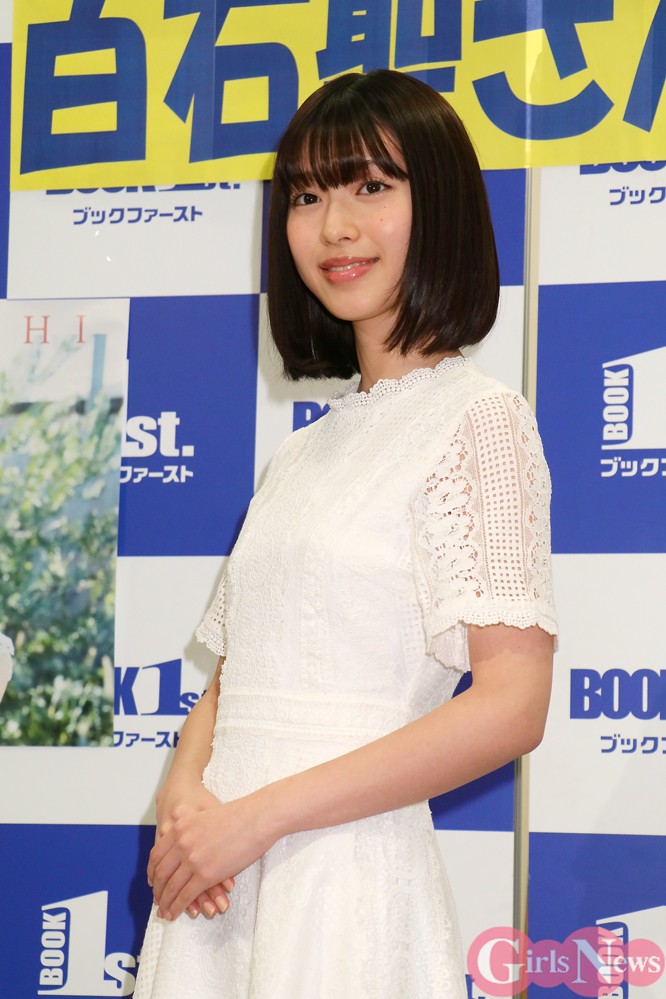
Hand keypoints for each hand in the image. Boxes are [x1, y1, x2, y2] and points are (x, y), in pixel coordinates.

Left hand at [149, 791, 272, 920]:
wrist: (257, 818)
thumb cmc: (239, 816)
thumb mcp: (205, 816)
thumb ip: (192, 830)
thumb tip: (188, 846)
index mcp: (180, 827)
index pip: (157, 855)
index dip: (153, 871)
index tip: (153, 881)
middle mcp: (181, 843)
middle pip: (161, 873)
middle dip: (157, 890)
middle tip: (158, 900)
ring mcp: (192, 860)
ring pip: (170, 887)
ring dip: (165, 902)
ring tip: (164, 912)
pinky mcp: (204, 875)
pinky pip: (184, 896)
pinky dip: (177, 908)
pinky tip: (175, 914)